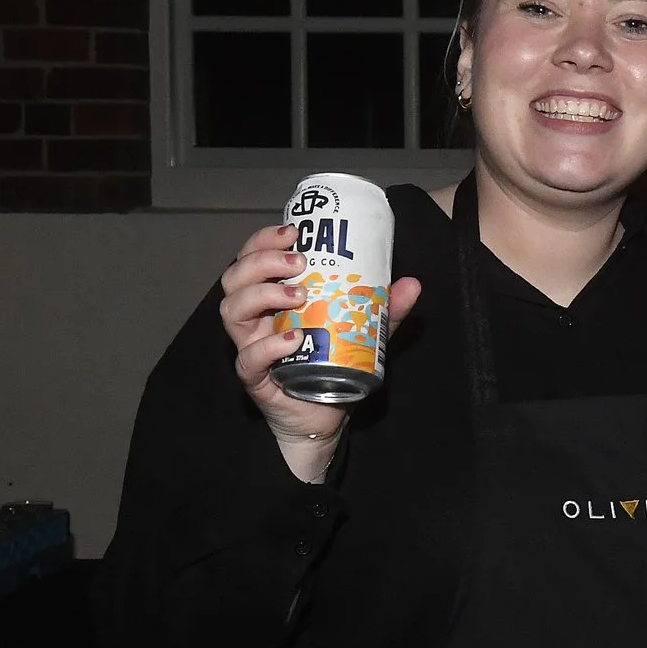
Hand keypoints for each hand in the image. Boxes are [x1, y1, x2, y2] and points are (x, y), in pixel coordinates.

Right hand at [220, 223, 422, 443]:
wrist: (325, 416)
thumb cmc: (332, 364)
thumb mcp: (362, 331)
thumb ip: (384, 309)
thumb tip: (413, 284)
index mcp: (271, 299)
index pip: (251, 259)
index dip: (263, 241)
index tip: (293, 231)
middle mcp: (255, 319)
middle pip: (235, 279)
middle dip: (262, 262)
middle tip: (297, 262)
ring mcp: (250, 346)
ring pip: (233, 312)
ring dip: (263, 295)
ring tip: (298, 294)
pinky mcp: (255, 377)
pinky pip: (249, 358)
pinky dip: (268, 346)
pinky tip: (293, 338)